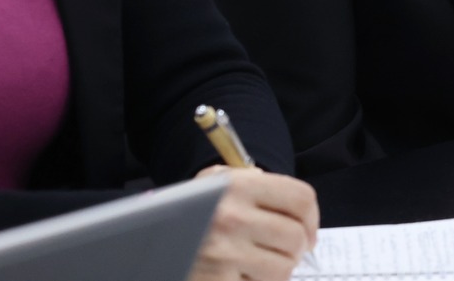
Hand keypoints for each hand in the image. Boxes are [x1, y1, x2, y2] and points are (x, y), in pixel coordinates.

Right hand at [189, 166, 319, 280]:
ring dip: (279, 269)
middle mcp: (232, 217)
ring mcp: (225, 254)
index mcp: (237, 186)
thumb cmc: (187, 213)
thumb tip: (292, 202)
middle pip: (296, 236)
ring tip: (261, 263)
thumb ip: (252, 182)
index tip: (308, 230)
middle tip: (288, 250)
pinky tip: (243, 276)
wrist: (141, 243)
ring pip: (284, 267)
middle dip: (298, 247)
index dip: (312, 217)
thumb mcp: (213, 184)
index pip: (300, 198)